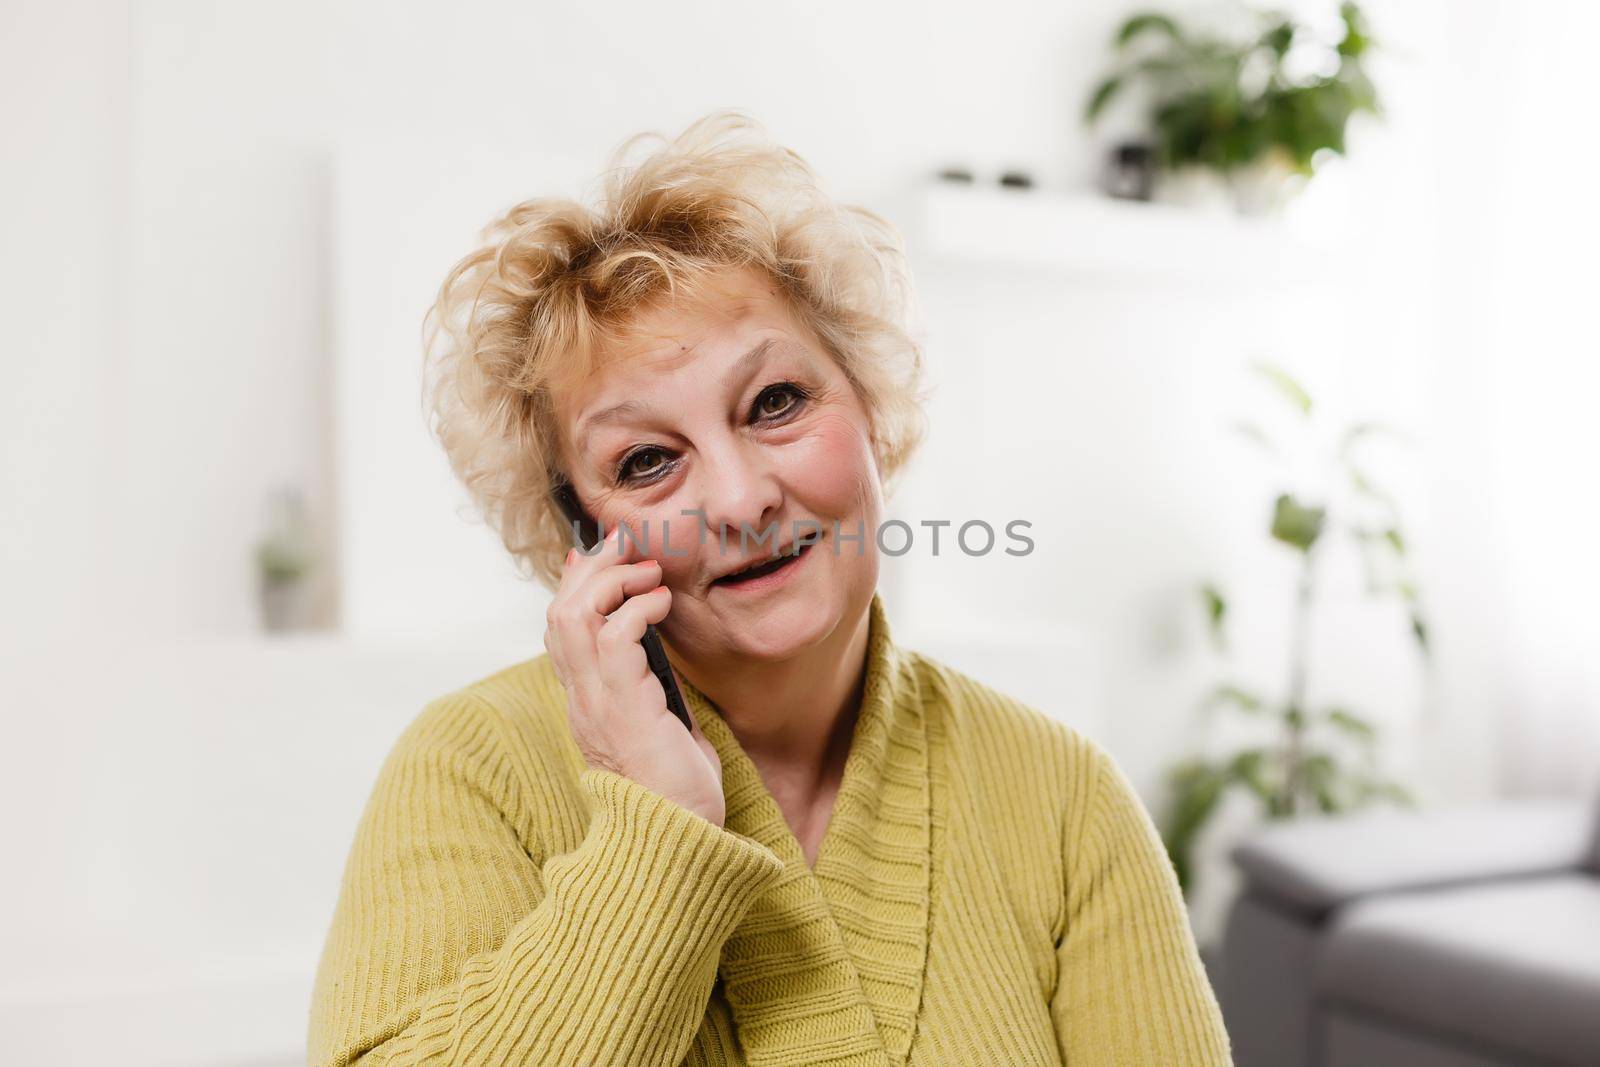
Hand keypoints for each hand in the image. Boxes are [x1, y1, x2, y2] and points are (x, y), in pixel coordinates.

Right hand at [544, 526, 725, 826]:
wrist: (677, 844)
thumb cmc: (678, 797)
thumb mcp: (664, 730)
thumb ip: (655, 694)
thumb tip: (663, 661)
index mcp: (588, 707)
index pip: (561, 634)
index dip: (574, 587)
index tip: (596, 555)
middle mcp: (583, 702)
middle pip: (559, 615)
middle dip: (591, 569)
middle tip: (625, 544)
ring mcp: (597, 706)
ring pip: (574, 618)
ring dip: (611, 581)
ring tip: (645, 568)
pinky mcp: (624, 709)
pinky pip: (614, 639)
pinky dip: (637, 608)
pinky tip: (663, 602)